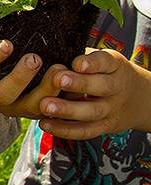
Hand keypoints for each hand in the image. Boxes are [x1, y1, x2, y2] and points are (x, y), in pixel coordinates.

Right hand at [0, 8, 63, 117]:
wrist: (8, 82)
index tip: (7, 43)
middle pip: (2, 94)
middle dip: (19, 77)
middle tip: (34, 58)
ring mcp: (17, 108)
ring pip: (30, 106)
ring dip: (45, 89)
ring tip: (59, 68)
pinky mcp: (38, 113)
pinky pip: (51, 110)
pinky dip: (64, 97)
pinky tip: (74, 80)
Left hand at [36, 49, 150, 137]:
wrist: (139, 99)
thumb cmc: (107, 73)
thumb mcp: (103, 60)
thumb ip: (82, 58)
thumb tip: (51, 54)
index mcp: (114, 66)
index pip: (105, 62)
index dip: (92, 63)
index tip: (76, 62)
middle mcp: (116, 88)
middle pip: (101, 87)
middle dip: (79, 84)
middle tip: (57, 79)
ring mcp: (111, 110)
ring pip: (91, 112)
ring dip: (67, 110)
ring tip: (45, 105)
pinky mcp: (104, 127)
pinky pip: (85, 131)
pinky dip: (64, 130)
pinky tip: (45, 124)